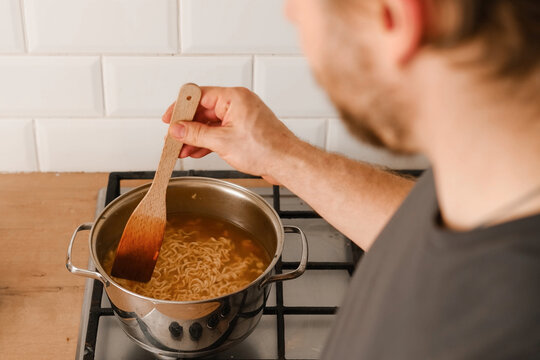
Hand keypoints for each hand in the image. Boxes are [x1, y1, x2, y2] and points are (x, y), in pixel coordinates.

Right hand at [162, 86, 297, 183]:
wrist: (287, 163)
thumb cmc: (266, 148)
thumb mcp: (222, 141)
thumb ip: (196, 134)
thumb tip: (177, 129)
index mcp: (233, 97)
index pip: (198, 95)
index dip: (180, 107)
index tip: (169, 120)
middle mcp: (237, 103)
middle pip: (203, 110)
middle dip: (186, 127)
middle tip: (173, 140)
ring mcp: (241, 117)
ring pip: (210, 123)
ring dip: (195, 137)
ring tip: (181, 150)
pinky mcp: (243, 130)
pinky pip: (219, 132)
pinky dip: (207, 141)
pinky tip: (196, 151)